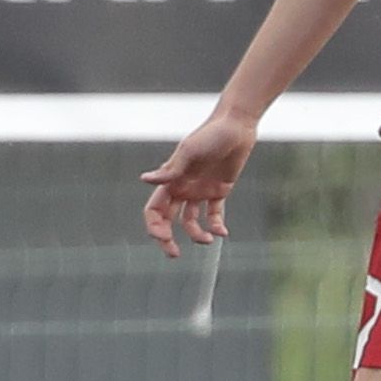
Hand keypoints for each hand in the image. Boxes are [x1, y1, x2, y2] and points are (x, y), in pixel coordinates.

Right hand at [140, 113, 256, 257]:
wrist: (235, 126)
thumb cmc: (209, 134)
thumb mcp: (189, 152)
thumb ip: (170, 170)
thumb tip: (145, 180)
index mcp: (171, 181)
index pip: (154, 209)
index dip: (154, 226)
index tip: (162, 237)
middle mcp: (182, 188)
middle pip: (168, 220)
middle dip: (167, 239)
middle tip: (174, 254)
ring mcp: (200, 191)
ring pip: (191, 221)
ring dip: (196, 234)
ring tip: (209, 239)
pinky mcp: (219, 191)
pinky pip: (214, 214)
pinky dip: (217, 225)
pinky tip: (222, 232)